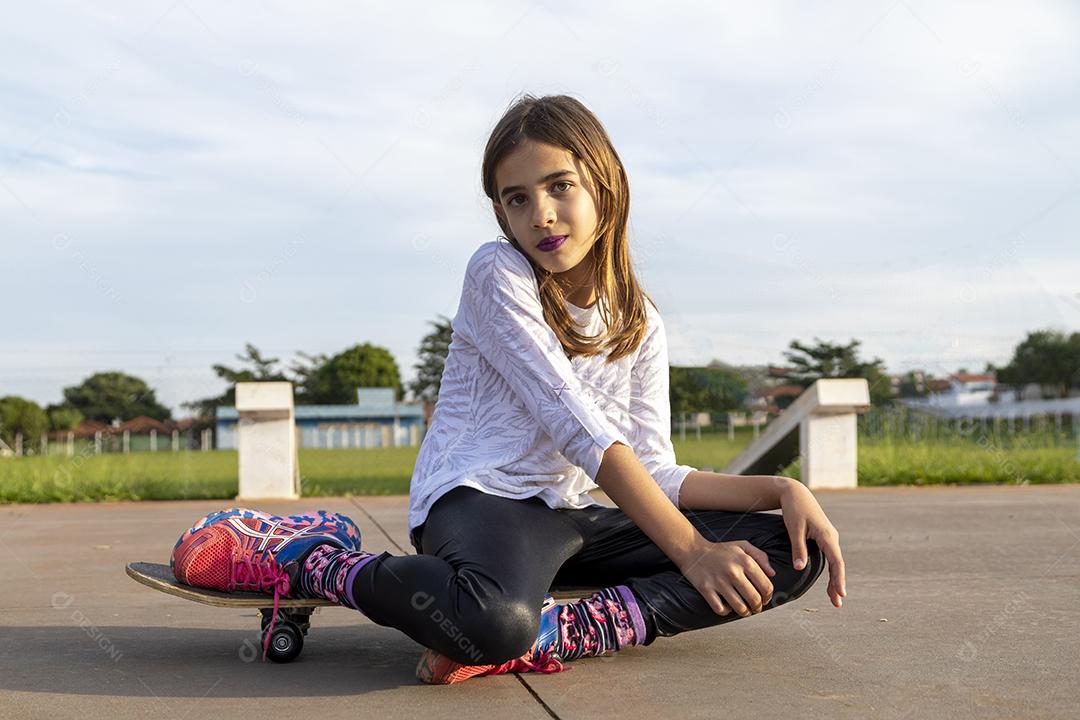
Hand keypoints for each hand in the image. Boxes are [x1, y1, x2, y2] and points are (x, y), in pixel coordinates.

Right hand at [677, 537, 776, 617]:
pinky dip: (726, 611)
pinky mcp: (706, 589)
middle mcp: (733, 572)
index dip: (768, 596)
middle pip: (755, 600)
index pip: (766, 587)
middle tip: (756, 608)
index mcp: (745, 561)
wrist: (692, 549)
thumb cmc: (720, 549)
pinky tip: (727, 606)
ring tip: (745, 611)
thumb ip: (760, 556)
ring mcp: (719, 581)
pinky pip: (721, 609)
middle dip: (758, 607)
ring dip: (745, 613)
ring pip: (740, 608)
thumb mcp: (742, 546)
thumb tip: (773, 574)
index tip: (764, 599)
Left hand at [779, 479, 846, 607]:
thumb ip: (798, 549)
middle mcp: (831, 537)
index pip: (836, 561)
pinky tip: (830, 582)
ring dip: (835, 579)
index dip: (838, 579)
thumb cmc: (794, 509)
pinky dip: (831, 570)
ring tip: (834, 598)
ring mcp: (829, 537)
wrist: (795, 493)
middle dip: (838, 584)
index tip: (841, 594)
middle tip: (837, 604)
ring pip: (835, 562)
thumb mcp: (794, 528)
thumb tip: (800, 569)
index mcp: (826, 535)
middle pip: (837, 565)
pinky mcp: (824, 537)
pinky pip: (830, 557)